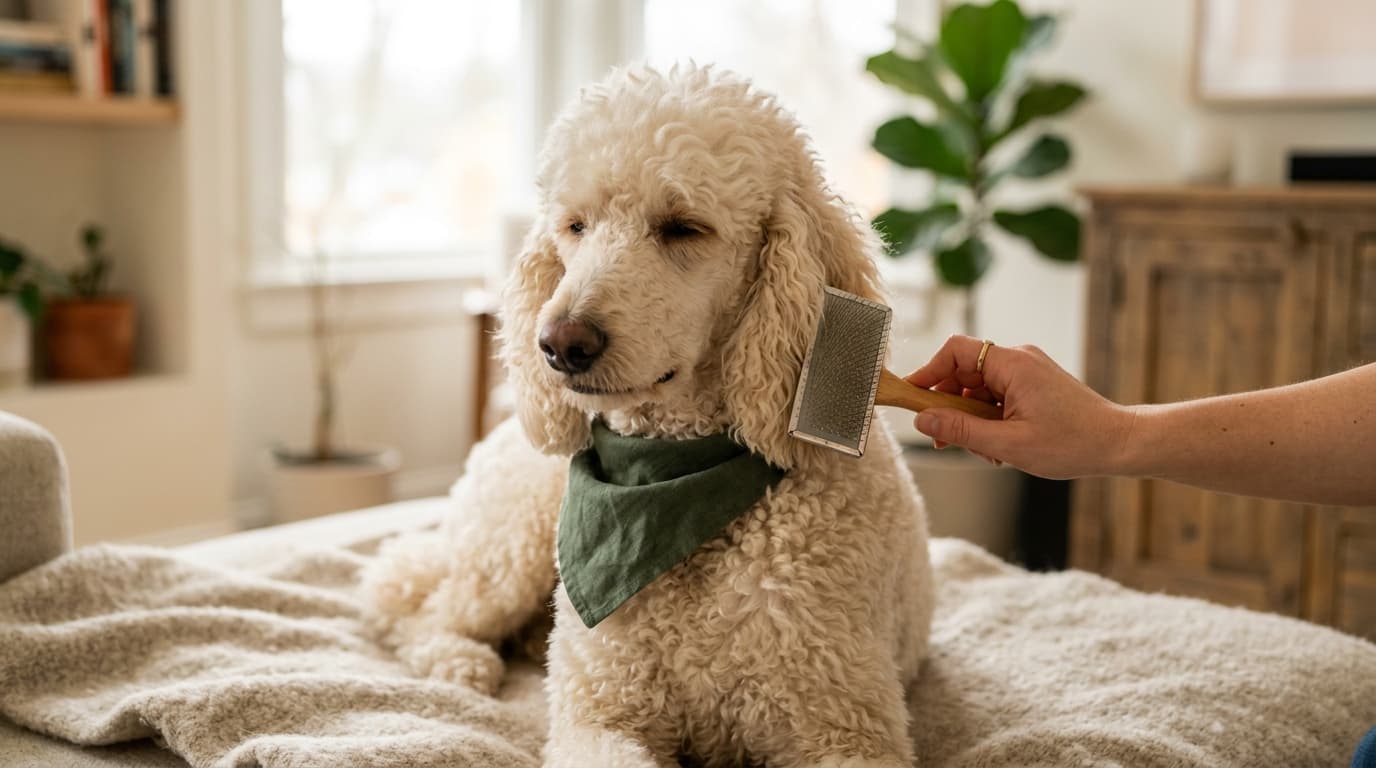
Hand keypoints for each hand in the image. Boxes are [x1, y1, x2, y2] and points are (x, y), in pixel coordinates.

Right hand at [904, 335, 1136, 479]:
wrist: (1120, 443)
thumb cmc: (1073, 443)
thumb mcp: (1009, 444)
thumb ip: (961, 431)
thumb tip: (923, 421)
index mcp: (1013, 364)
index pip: (955, 351)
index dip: (928, 372)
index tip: (913, 398)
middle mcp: (1019, 359)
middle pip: (964, 370)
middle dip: (949, 404)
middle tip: (944, 438)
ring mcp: (1028, 371)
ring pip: (979, 386)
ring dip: (970, 416)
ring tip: (982, 449)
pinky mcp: (1034, 384)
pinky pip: (996, 394)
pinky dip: (989, 417)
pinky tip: (998, 444)